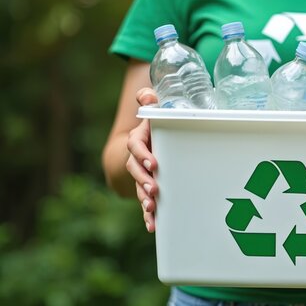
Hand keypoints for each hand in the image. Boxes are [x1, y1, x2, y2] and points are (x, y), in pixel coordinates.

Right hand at [126, 87, 158, 232]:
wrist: (147, 143)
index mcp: (139, 140)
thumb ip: (151, 102)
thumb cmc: (154, 127)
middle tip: (154, 190)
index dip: (143, 155)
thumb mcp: (154, 113)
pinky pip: (145, 202)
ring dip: (145, 199)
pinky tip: (153, 226)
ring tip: (152, 209)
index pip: (136, 146)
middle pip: (136, 170)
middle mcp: (137, 159)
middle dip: (144, 180)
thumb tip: (146, 95)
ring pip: (140, 187)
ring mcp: (141, 175)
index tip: (154, 163)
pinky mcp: (147, 187)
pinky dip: (149, 215)